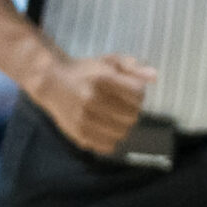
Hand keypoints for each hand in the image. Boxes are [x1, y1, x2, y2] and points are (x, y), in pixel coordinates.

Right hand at [31, 53, 156, 154]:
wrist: (51, 81)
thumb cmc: (85, 71)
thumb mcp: (109, 60)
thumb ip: (133, 67)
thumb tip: (154, 77)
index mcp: (102, 79)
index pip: (137, 94)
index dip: (139, 94)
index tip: (131, 92)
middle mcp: (92, 99)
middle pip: (132, 115)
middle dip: (133, 111)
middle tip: (123, 106)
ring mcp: (84, 119)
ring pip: (122, 133)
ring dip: (123, 126)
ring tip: (115, 117)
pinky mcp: (78, 133)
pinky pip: (107, 146)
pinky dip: (111, 139)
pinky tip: (106, 128)